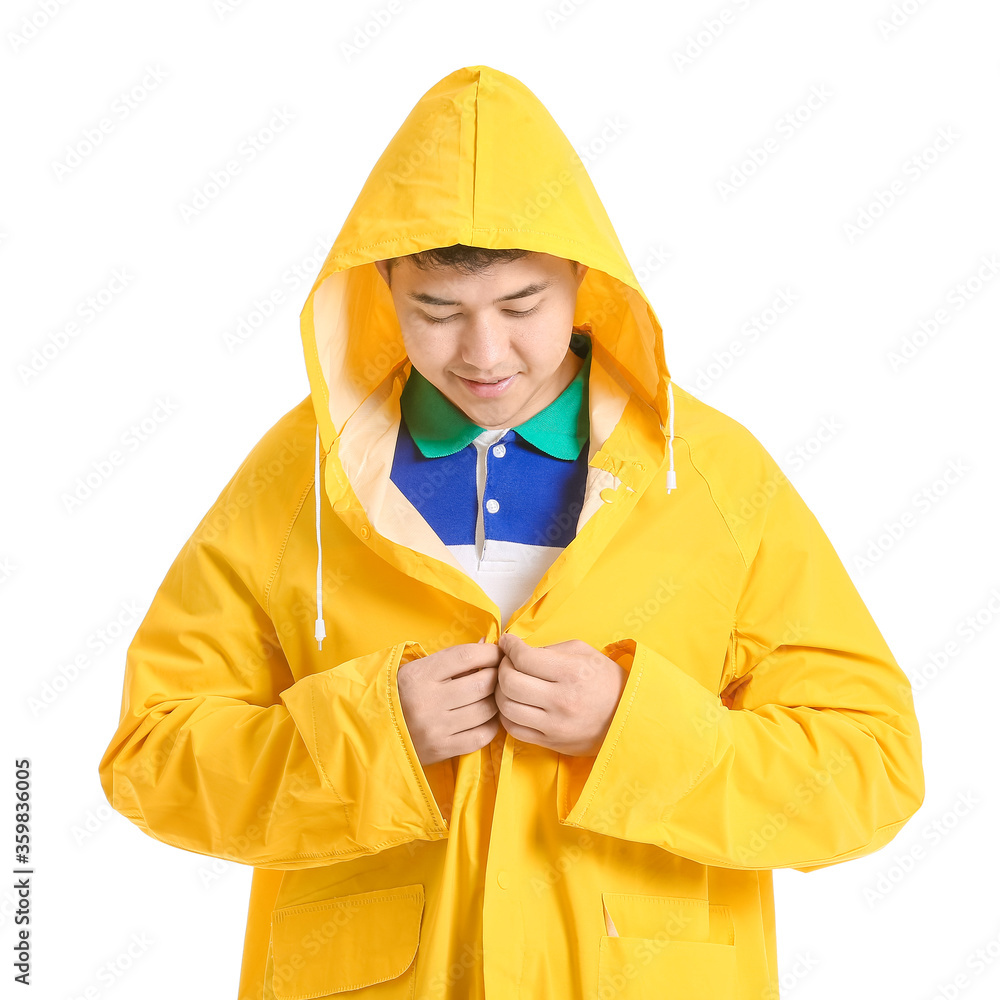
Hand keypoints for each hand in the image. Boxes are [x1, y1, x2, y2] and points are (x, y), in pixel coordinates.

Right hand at [396, 640, 502, 766]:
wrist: (372, 731)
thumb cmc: (399, 694)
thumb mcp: (417, 669)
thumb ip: (451, 659)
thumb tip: (485, 644)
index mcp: (419, 675)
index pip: (466, 656)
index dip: (489, 653)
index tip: (497, 653)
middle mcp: (428, 701)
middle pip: (481, 684)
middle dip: (496, 677)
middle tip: (499, 675)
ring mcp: (435, 728)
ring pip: (485, 710)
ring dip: (495, 701)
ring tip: (492, 696)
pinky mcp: (441, 749)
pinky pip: (481, 736)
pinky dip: (491, 725)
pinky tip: (486, 718)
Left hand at [493, 634, 627, 756]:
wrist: (628, 717)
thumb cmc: (605, 680)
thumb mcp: (584, 653)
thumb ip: (549, 649)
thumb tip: (517, 650)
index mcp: (572, 672)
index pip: (524, 658)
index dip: (509, 647)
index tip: (508, 642)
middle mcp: (563, 700)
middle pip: (510, 683)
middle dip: (501, 668)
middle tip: (507, 662)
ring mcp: (555, 725)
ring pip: (507, 708)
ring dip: (500, 692)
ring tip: (509, 683)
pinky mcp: (551, 742)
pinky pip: (514, 729)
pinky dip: (507, 714)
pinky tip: (515, 703)